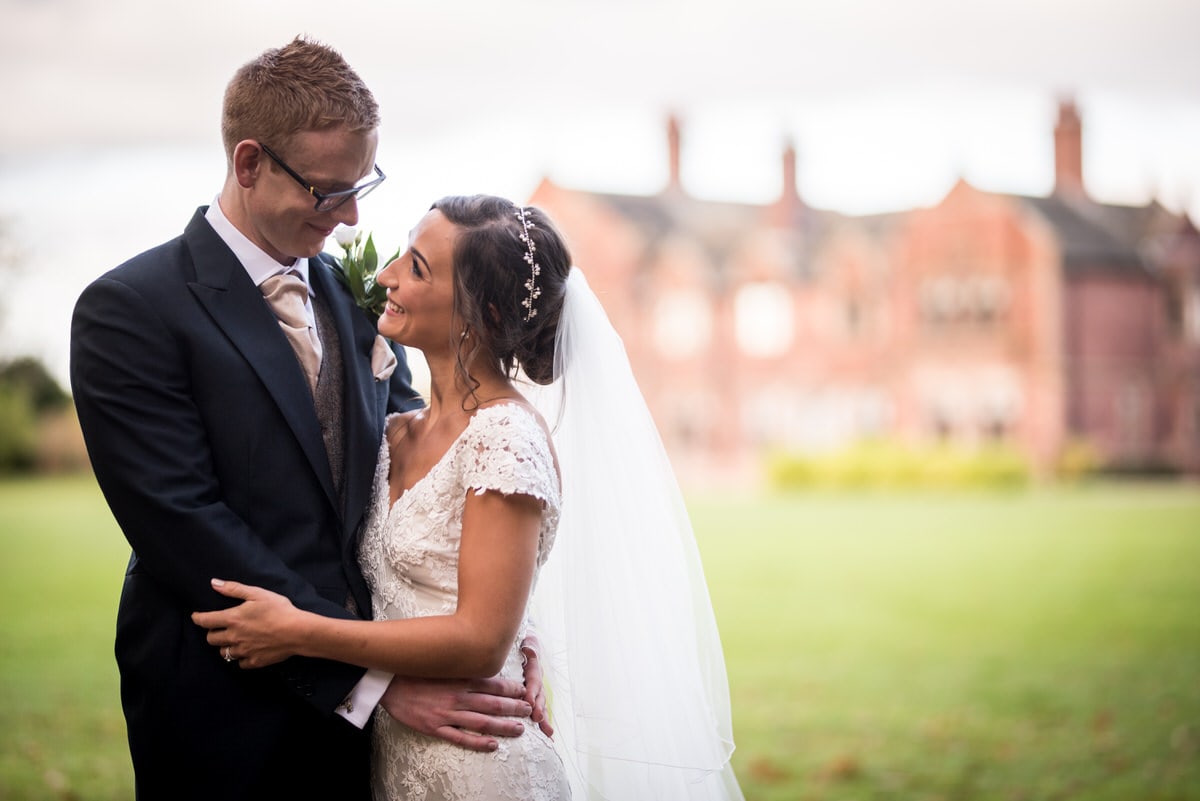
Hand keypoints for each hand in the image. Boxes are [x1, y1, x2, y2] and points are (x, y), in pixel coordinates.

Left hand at [191, 578, 301, 667]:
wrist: (298, 632)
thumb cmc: (279, 610)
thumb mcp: (258, 594)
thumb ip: (234, 589)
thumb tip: (214, 583)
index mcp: (232, 619)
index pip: (205, 621)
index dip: (197, 618)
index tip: (196, 616)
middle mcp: (234, 637)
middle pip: (211, 639)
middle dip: (212, 633)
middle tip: (220, 627)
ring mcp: (243, 651)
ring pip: (223, 653)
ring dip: (225, 646)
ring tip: (234, 639)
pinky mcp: (254, 661)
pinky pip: (240, 663)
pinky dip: (240, 657)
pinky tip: (247, 650)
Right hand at [380, 675, 532, 751]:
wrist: (388, 683)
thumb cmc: (415, 671)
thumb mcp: (441, 662)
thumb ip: (461, 664)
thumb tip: (480, 660)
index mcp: (459, 678)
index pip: (493, 683)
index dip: (511, 688)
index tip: (525, 691)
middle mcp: (457, 696)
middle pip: (492, 704)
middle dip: (514, 707)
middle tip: (529, 711)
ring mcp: (446, 713)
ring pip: (482, 722)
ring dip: (503, 726)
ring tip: (519, 729)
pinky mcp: (435, 728)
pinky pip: (460, 737)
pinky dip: (478, 742)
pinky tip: (493, 745)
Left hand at [519, 633, 552, 736]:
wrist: (525, 646)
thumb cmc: (521, 646)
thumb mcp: (525, 643)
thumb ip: (528, 647)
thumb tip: (528, 648)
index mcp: (534, 667)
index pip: (534, 679)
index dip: (532, 691)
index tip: (528, 701)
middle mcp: (538, 680)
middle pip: (540, 695)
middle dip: (539, 707)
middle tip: (537, 718)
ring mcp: (537, 690)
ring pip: (541, 705)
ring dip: (543, 718)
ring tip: (546, 732)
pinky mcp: (533, 698)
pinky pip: (538, 710)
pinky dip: (543, 723)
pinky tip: (548, 736)